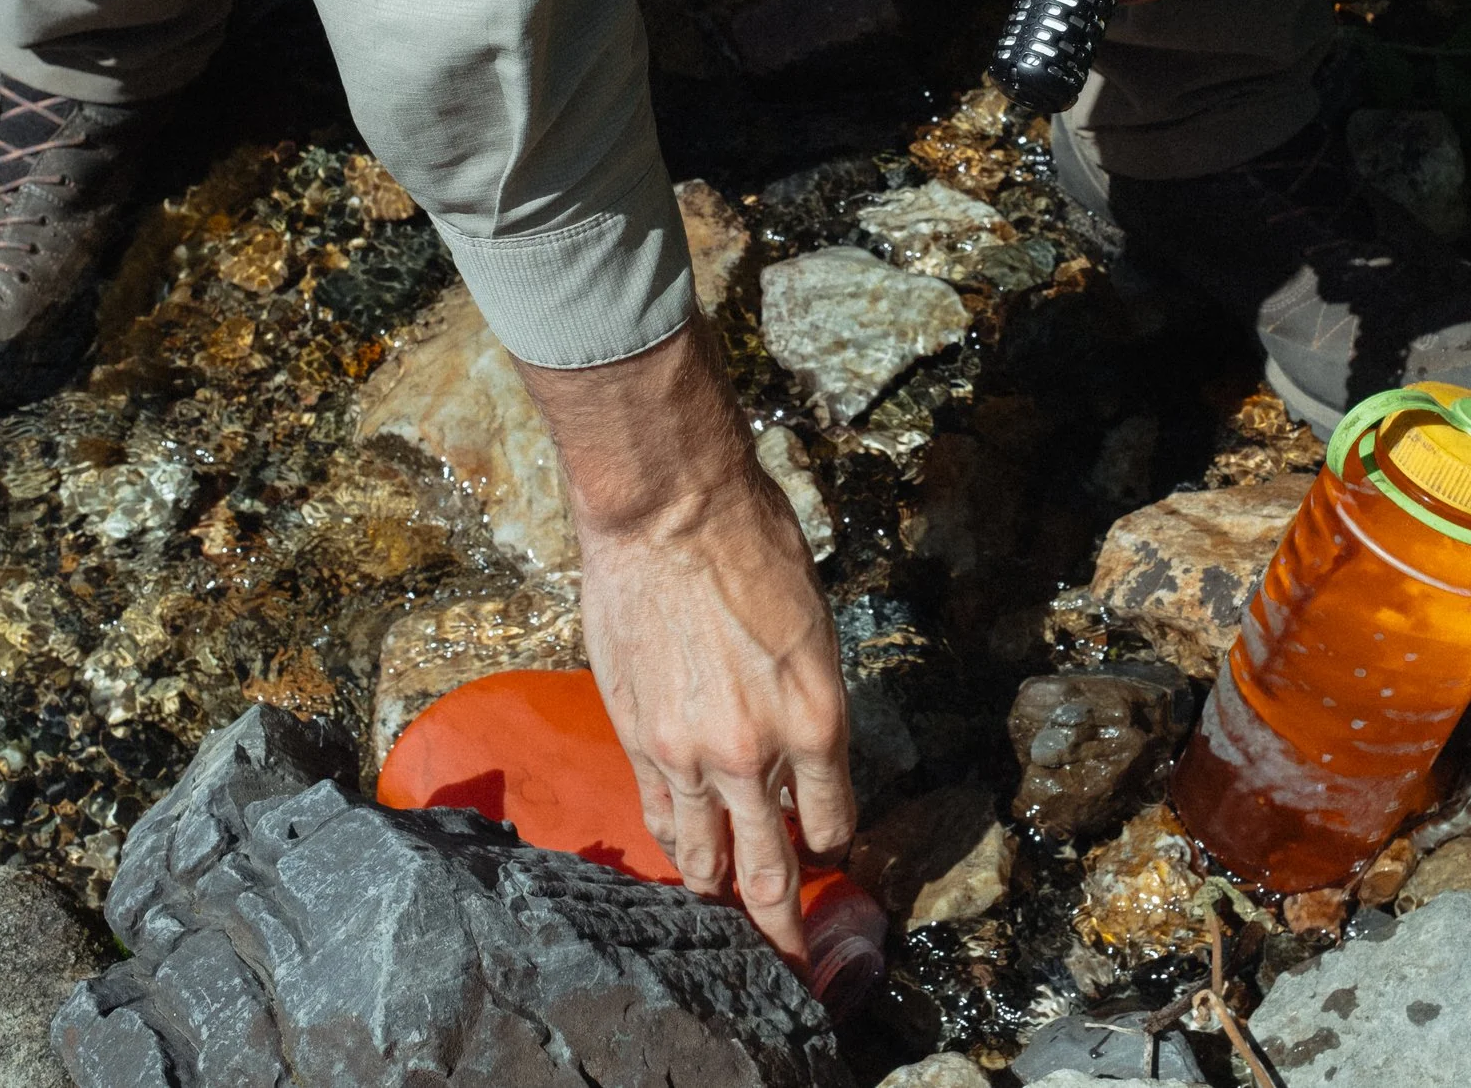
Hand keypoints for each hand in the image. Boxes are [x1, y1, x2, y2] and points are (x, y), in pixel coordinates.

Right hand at [514, 319, 852, 964]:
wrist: (668, 512)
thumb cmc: (754, 545)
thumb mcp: (813, 626)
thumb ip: (808, 700)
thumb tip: (802, 745)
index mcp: (819, 718)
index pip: (835, 818)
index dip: (835, 841)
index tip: (831, 847)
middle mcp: (757, 753)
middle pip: (772, 868)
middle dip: (784, 923)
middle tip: (791, 956)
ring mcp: (689, 754)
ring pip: (706, 856)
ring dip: (719, 889)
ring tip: (726, 911)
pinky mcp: (635, 739)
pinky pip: (660, 813)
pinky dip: (675, 841)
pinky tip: (683, 852)